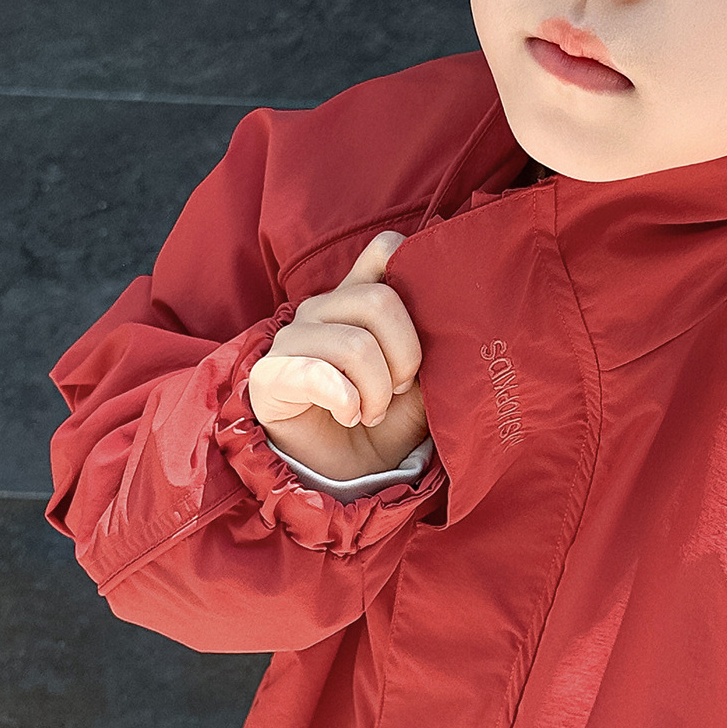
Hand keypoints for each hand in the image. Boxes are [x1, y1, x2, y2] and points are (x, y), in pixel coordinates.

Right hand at [247, 231, 428, 482]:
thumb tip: (457, 315)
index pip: (385, 250)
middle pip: (379, 301)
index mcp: (359, 298)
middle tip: (400, 391)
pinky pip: (314, 374)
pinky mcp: (269, 376)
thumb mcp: (424, 383)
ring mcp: (291, 338)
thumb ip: (435, 344)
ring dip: (376, 392)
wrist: (346, 476)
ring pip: (355, 344)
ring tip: (371, 412)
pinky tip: (349, 416)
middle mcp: (323, 308)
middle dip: (404, 358)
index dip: (412, 275)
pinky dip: (345, 401)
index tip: (428, 329)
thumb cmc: (385, 423)